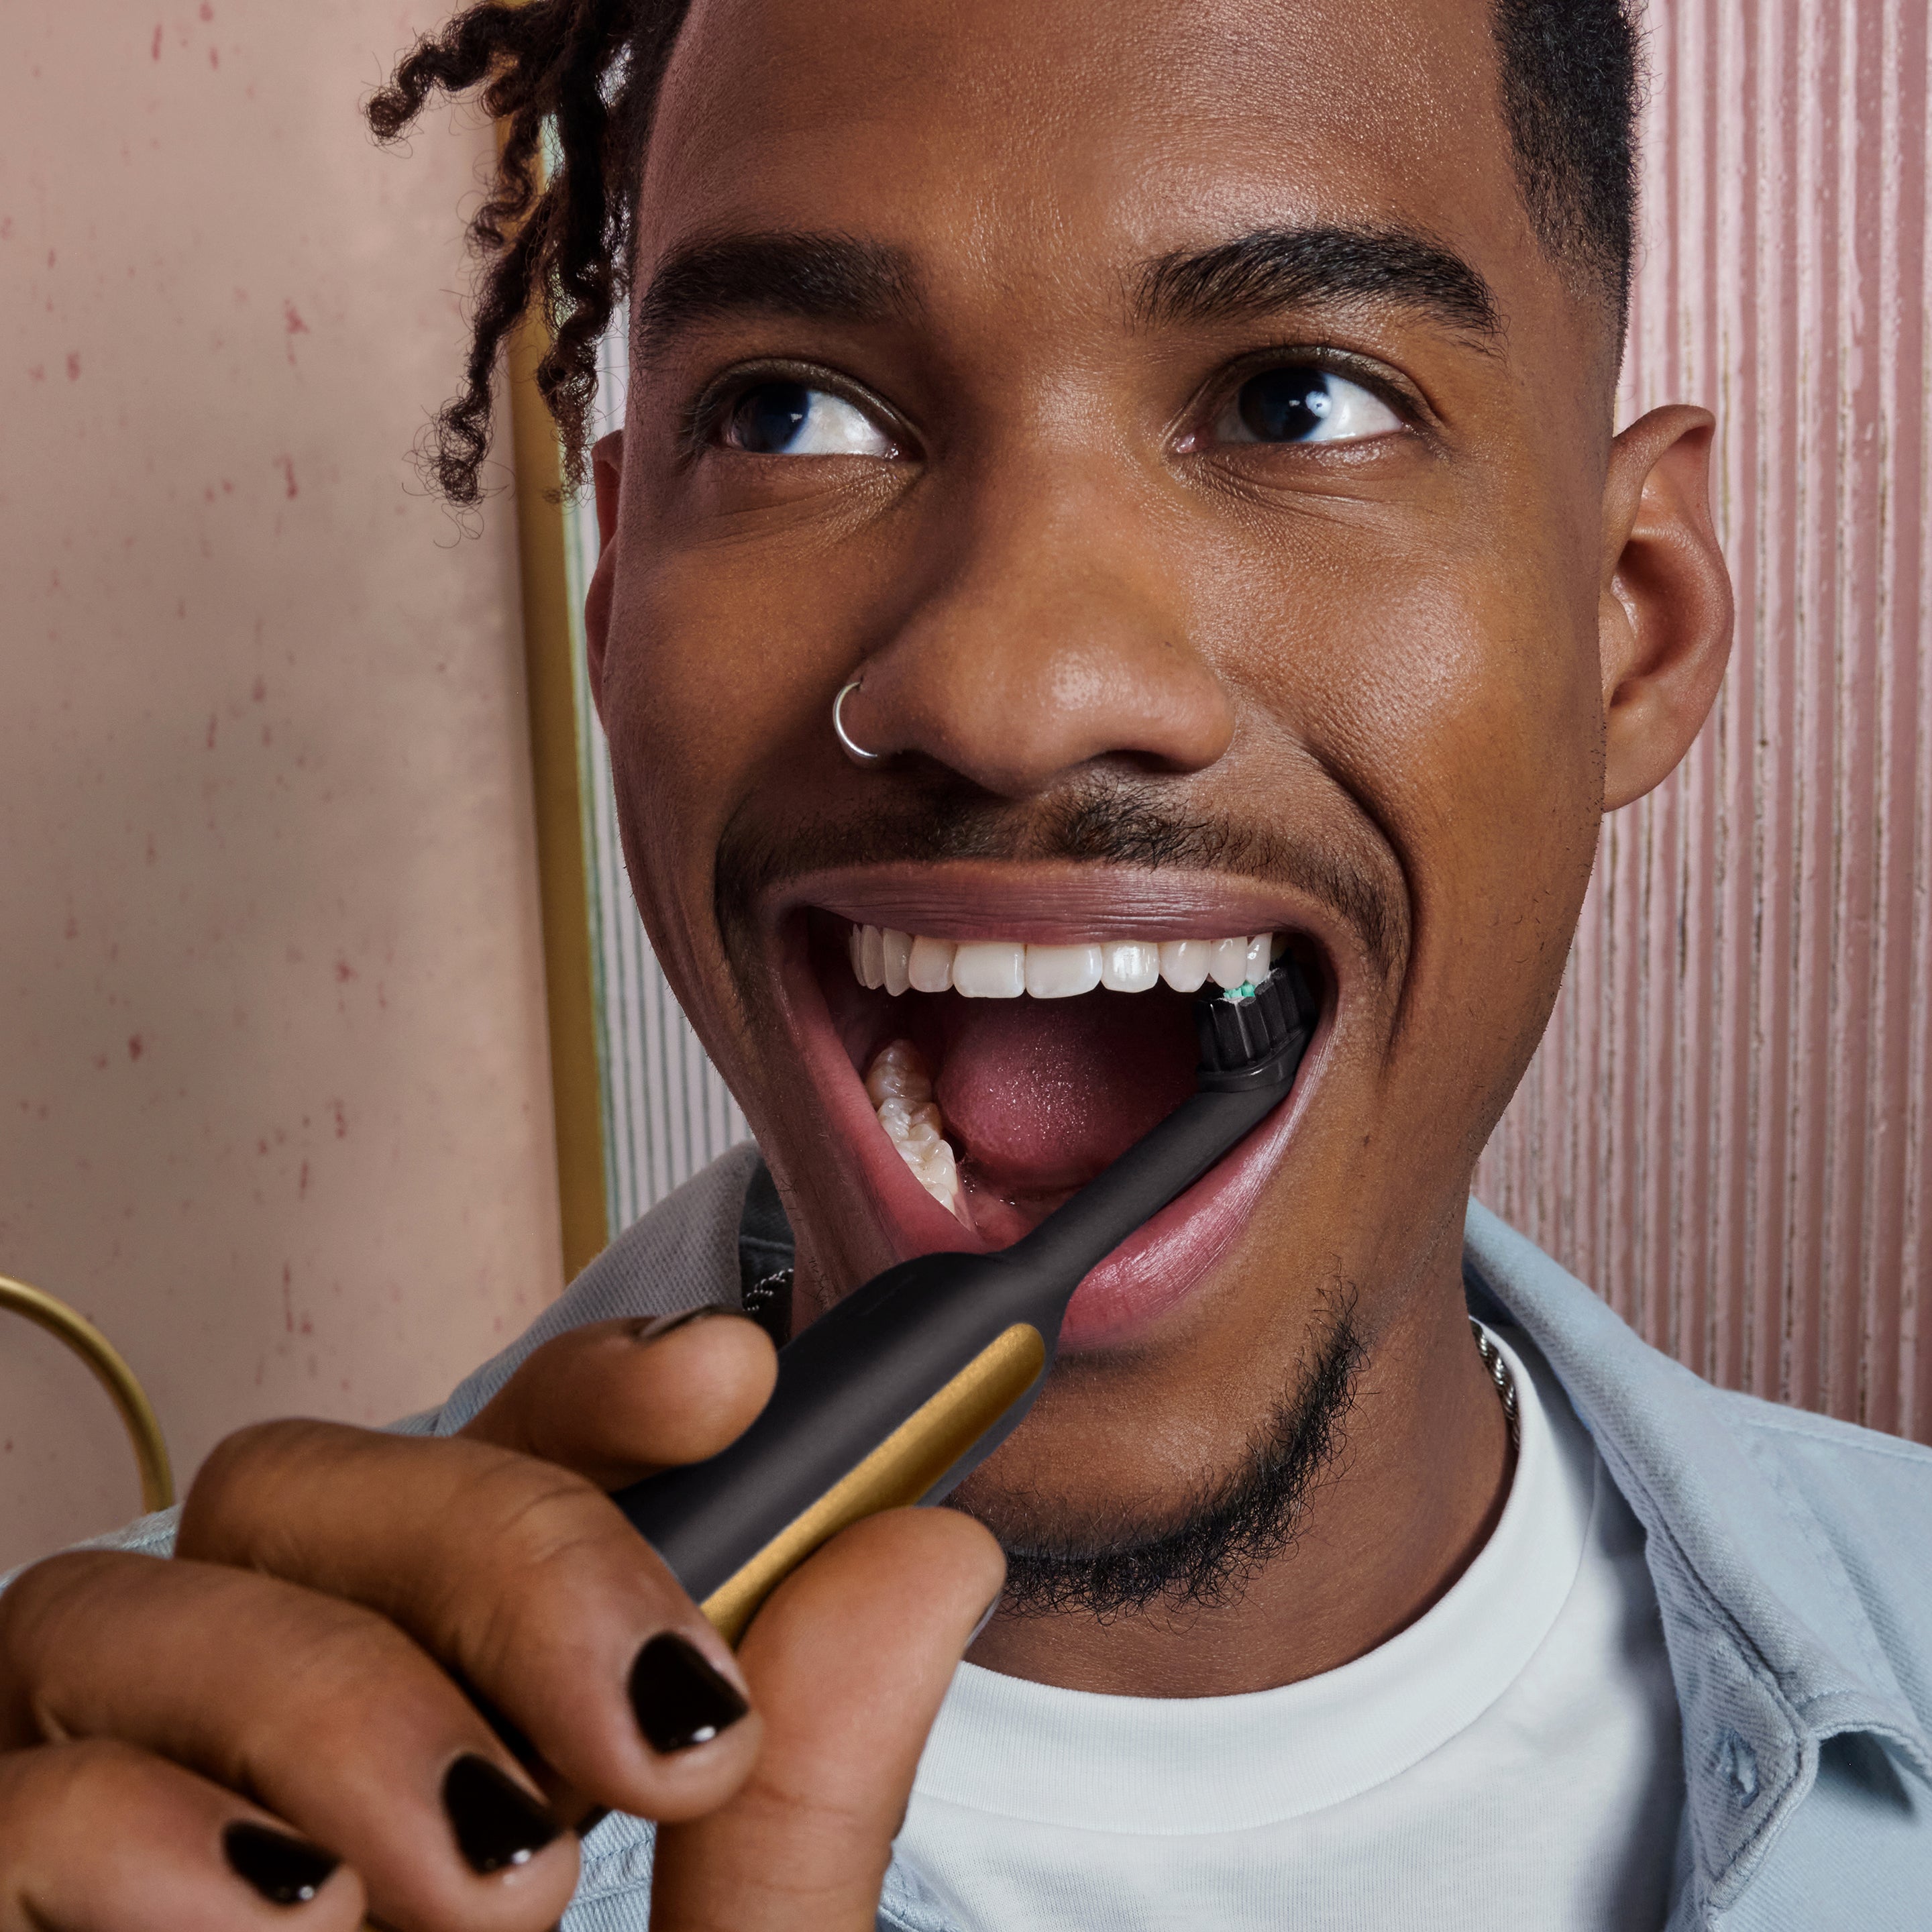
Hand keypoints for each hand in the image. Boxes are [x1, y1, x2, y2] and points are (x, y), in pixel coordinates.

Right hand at [0, 1308, 1002, 1930]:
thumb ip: (802, 1821)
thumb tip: (928, 1544)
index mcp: (453, 1730)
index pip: (492, 1456)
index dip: (598, 1388)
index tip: (738, 1385)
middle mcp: (263, 1745)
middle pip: (312, 1480)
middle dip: (504, 1545)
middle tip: (651, 1737)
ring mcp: (108, 1831)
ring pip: (130, 1593)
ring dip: (333, 1694)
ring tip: (489, 1892)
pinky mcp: (0, 1910)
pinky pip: (3, 1789)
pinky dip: (136, 1825)